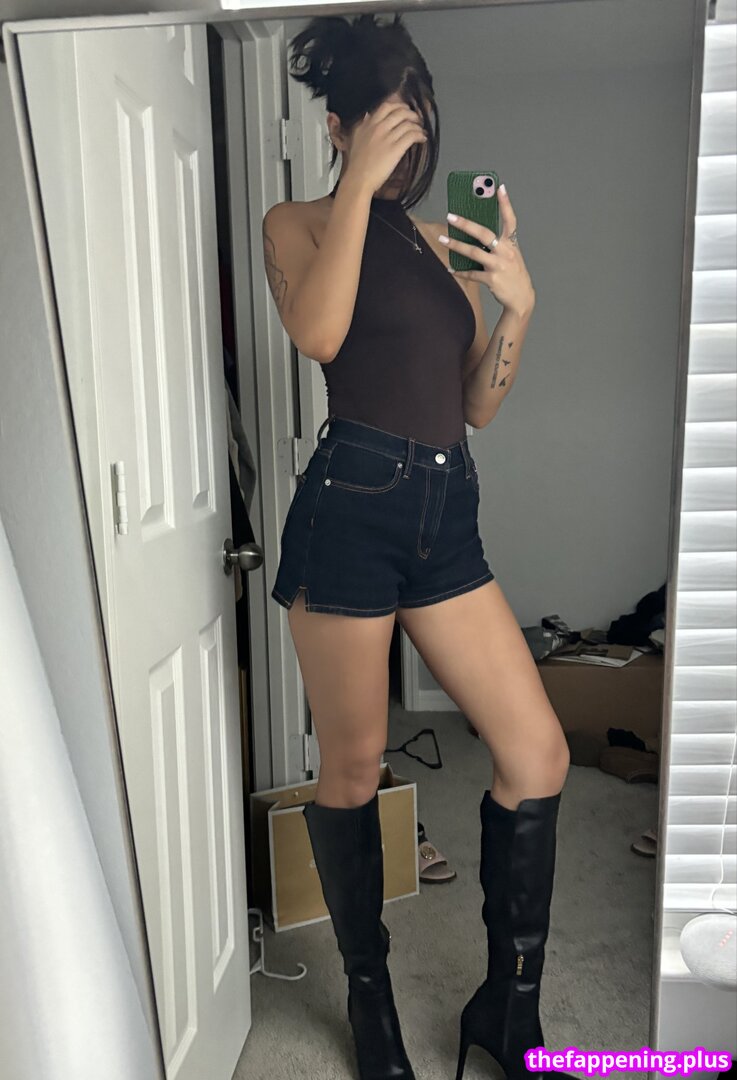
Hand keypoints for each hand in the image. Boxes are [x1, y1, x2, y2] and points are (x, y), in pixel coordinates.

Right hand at [343, 101, 426, 196]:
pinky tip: (421, 139)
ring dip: (417, 126)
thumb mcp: (356, 138)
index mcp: (369, 124)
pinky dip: (419, 135)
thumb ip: (363, 125)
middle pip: (400, 112)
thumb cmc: (356, 164)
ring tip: (421, 130)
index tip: (405, 110)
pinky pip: (411, 136)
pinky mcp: (395, 149)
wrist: (358, 179)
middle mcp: (378, 128)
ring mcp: (387, 138)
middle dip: (411, 114)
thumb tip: (367, 116)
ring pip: (408, 124)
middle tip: (417, 119)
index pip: (386, 107)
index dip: (399, 106)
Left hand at [440, 185, 534, 316]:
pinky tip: (450, 268)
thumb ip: (496, 244)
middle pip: (484, 234)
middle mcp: (506, 252)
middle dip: (466, 224)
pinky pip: (472, 274)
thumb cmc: (513, 274)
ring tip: (442, 239)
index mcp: (511, 244)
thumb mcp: (510, 255)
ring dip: (456, 245)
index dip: (505, 204)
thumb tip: (474, 233)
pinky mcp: (492, 280)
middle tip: (451, 216)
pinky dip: (460, 271)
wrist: (521, 299)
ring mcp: (499, 266)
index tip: (499, 187)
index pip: (510, 220)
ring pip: (474, 252)